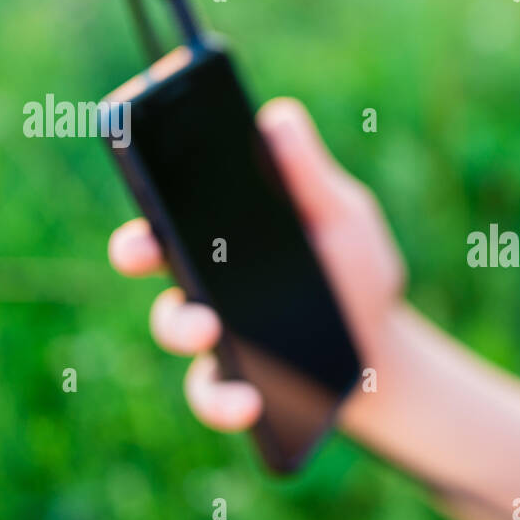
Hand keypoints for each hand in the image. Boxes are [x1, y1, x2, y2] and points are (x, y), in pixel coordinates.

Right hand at [107, 97, 405, 430]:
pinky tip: (248, 402)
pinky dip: (221, 401)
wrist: (383, 350)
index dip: (145, 175)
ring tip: (210, 329)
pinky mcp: (234, 383)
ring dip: (180, 326)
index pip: (173, 197)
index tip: (137, 157)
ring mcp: (215, 332)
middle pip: (152, 257)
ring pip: (173, 325)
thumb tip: (279, 117)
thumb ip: (311, 178)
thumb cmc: (357, 274)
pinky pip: (210, 393)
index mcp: (225, 228)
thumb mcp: (344, 220)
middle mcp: (207, 277)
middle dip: (135, 249)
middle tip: (144, 249)